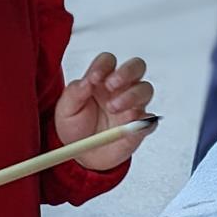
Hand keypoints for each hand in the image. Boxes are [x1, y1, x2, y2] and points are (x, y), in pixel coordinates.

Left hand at [54, 53, 154, 170]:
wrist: (82, 155)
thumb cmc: (75, 127)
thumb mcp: (66, 109)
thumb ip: (74, 93)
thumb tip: (86, 81)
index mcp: (102, 80)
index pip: (108, 61)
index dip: (103, 65)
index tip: (94, 78)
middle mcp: (121, 89)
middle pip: (136, 67)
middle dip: (126, 72)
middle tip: (112, 85)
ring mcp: (133, 106)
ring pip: (145, 89)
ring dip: (131, 96)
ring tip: (114, 108)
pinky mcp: (140, 126)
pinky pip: (150, 120)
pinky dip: (146, 121)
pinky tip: (133, 125)